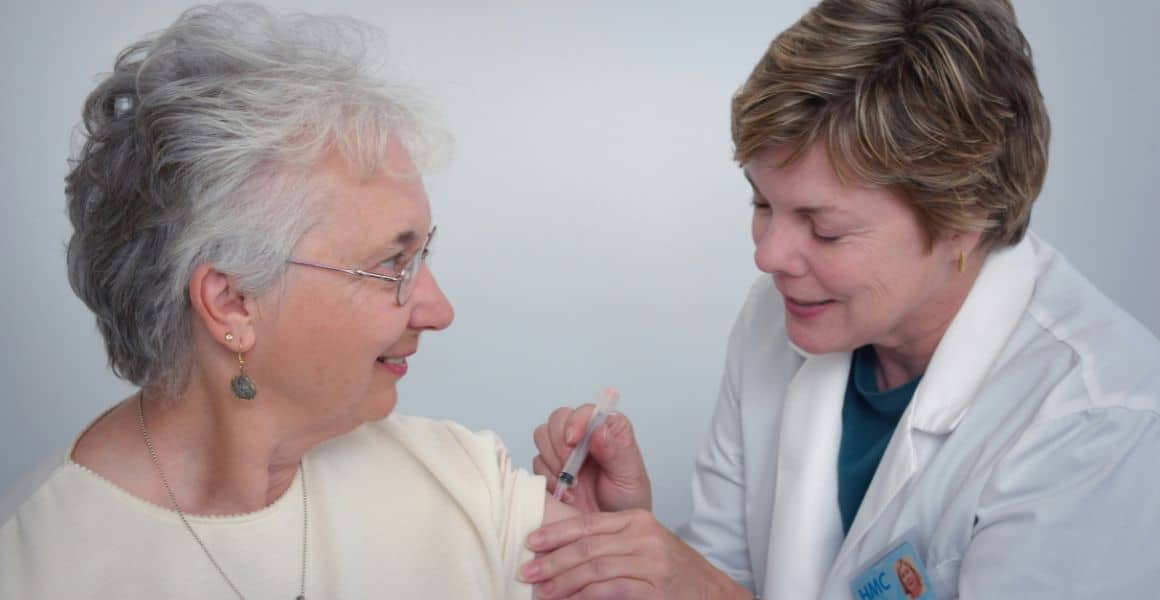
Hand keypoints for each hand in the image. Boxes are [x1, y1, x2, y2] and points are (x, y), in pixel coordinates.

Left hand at [520, 510, 750, 599]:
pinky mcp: (656, 588)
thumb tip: (563, 552)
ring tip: (541, 592)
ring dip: (563, 582)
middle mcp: (644, 536)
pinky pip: (610, 590)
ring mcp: (652, 562)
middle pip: (587, 546)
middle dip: (552, 560)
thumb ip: (609, 542)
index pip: (587, 523)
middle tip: (527, 571)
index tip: (531, 542)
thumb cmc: (672, 570)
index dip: (556, 533)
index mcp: (637, 519)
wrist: (711, 591)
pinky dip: (585, 597)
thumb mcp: (642, 544)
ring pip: (595, 568)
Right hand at [533, 404, 651, 512]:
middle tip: (571, 467)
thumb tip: (599, 429)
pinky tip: (567, 493)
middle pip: (558, 419)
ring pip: (542, 436)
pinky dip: (549, 478)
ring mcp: (565, 451)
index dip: (576, 421)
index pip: (585, 411)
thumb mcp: (630, 476)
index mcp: (608, 428)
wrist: (612, 532)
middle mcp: (585, 435)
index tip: (574, 440)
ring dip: (553, 460)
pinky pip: (537, 463)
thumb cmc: (628, 500)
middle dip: (560, 443)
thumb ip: (615, 452)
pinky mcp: (550, 468)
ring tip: (573, 483)